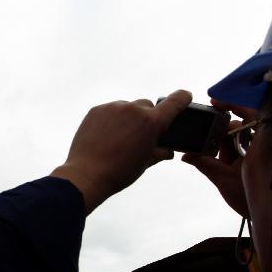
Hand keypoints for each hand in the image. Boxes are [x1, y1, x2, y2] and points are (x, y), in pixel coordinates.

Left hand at [52, 90, 191, 212]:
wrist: (87, 174)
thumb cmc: (119, 172)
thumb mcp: (145, 163)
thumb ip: (159, 153)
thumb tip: (168, 152)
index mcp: (152, 122)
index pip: (175, 101)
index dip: (182, 98)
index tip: (184, 97)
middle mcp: (133, 109)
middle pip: (147, 106)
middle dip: (147, 117)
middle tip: (140, 135)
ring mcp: (113, 108)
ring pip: (127, 108)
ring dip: (128, 118)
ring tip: (119, 138)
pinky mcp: (97, 110)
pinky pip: (110, 111)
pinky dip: (111, 120)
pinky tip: (106, 136)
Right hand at [181, 99, 253, 217]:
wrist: (271, 219)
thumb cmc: (251, 198)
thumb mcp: (223, 179)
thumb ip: (204, 164)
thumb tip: (186, 155)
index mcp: (261, 141)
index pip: (249, 111)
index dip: (232, 103)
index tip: (214, 102)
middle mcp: (262, 143)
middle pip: (239, 124)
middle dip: (220, 130)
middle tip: (206, 139)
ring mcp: (261, 152)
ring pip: (238, 138)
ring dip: (222, 143)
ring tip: (212, 155)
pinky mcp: (258, 161)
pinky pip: (240, 149)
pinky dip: (227, 151)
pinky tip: (216, 159)